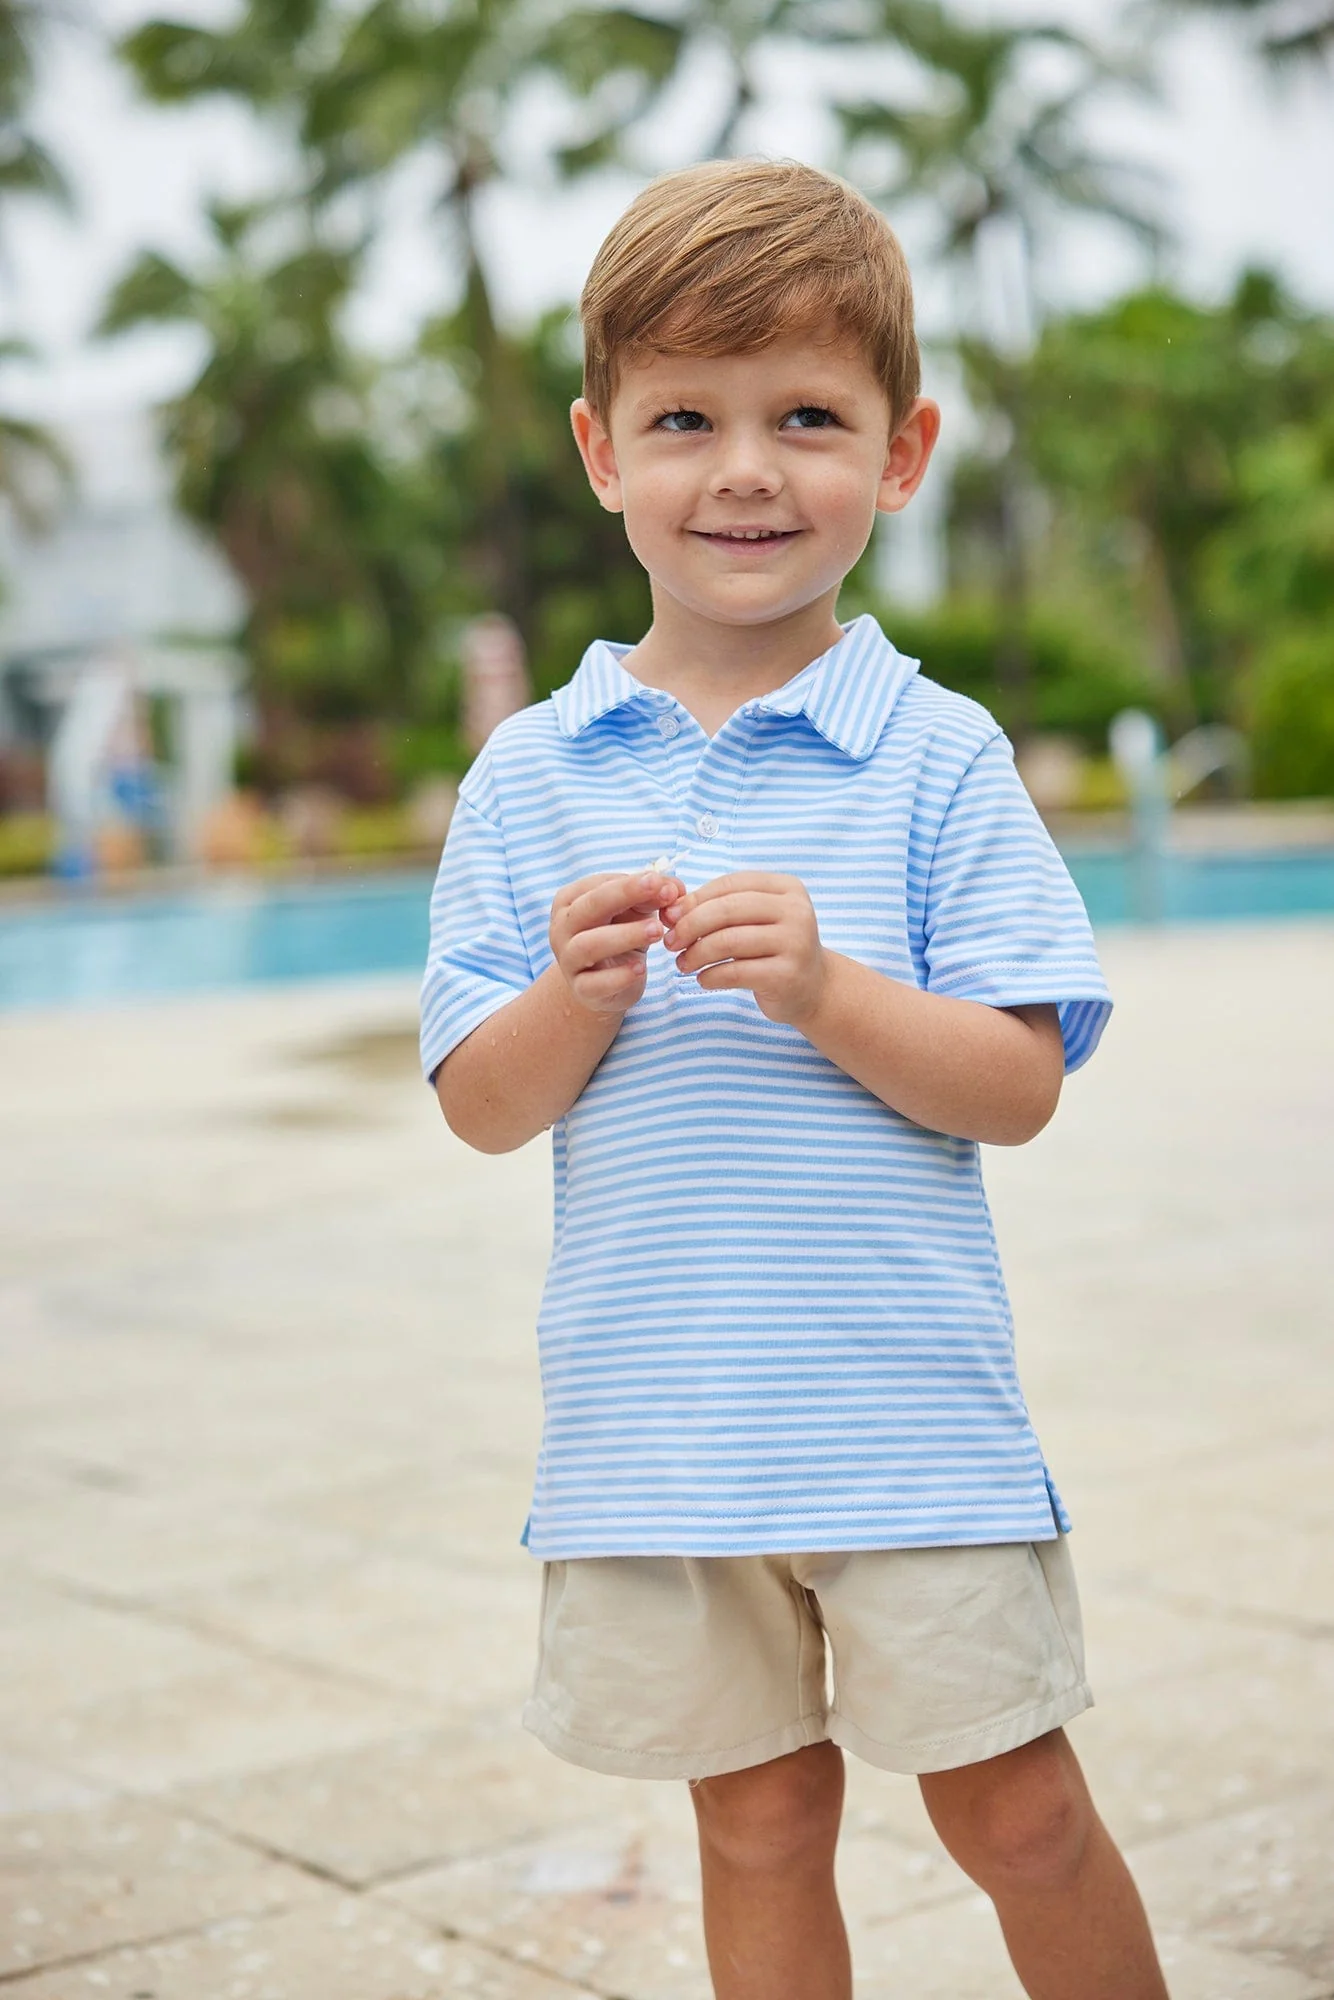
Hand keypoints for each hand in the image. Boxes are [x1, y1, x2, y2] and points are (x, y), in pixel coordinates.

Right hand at [550, 870, 684, 1017]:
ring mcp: (568, 959)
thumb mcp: (635, 912)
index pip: (600, 884)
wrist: (603, 984)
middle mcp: (562, 927)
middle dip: (626, 895)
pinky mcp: (580, 989)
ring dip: (625, 936)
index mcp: (570, 900)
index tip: (667, 885)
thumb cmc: (618, 936)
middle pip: (591, 906)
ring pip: (589, 945)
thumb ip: (652, 896)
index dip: (634, 882)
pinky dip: (619, 976)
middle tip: (663, 893)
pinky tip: (641, 968)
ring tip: (657, 931)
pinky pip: (595, 983)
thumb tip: (675, 887)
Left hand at [663, 872, 827, 1026]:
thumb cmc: (773, 949)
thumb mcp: (754, 920)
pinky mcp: (786, 975)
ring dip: (696, 954)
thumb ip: (719, 908)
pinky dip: (710, 976)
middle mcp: (795, 911)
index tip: (670, 917)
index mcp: (787, 887)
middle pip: (727, 910)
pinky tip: (702, 979)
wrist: (813, 988)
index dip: (695, 899)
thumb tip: (671, 910)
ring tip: (682, 964)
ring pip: (728, 941)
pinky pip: (735, 972)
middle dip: (690, 926)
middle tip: (670, 942)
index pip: (730, 884)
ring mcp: (795, 943)